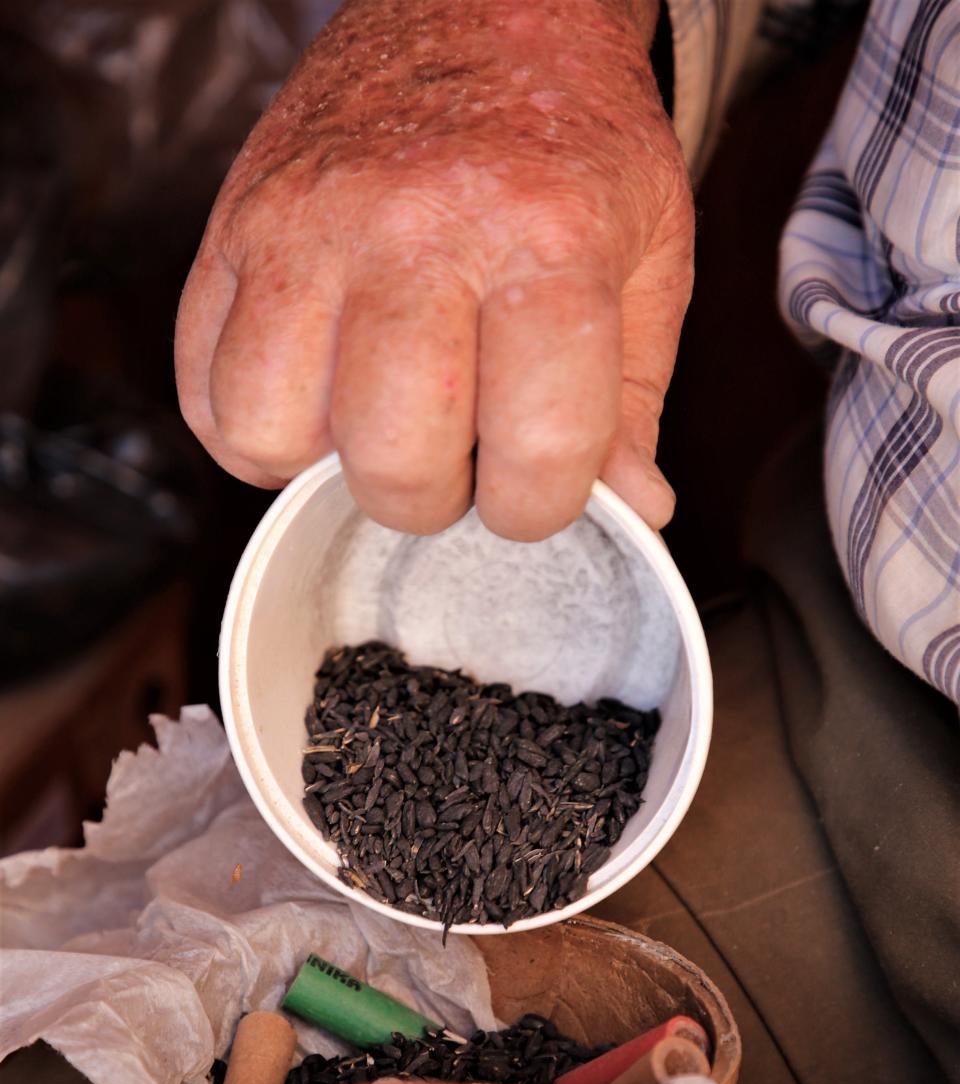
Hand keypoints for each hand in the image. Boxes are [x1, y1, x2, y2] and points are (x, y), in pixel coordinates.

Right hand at [175, 0, 691, 539]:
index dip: (541, 504)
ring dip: (327, 464)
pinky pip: (203, 390)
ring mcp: (305, 226)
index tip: (534, 483)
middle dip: (432, 498)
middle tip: (454, 457)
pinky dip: (252, 429)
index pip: (539, 443)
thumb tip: (634, 513)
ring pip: (273, 431)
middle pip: (393, 456)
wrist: (475, 4)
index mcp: (545, 238)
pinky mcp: (231, 228)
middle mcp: (412, 229)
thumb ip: (634, 400)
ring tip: (375, 423)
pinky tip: (315, 399)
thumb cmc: (567, 141)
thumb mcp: (648, 257)